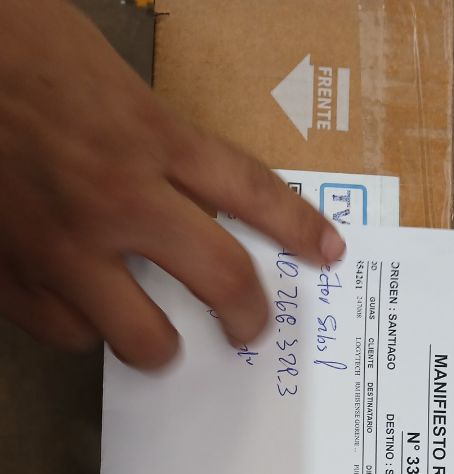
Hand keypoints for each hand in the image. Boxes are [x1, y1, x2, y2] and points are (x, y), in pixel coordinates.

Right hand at [0, 0, 343, 368]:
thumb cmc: (19, 52)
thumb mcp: (111, 82)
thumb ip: (157, 142)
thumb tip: (193, 204)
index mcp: (150, 135)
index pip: (251, 192)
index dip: (298, 229)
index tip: (325, 252)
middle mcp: (120, 197)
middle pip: (219, 279)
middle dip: (245, 317)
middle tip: (247, 330)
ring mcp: (67, 246)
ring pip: (143, 337)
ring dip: (157, 343)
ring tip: (155, 337)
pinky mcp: (17, 277)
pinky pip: (71, 334)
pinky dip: (83, 328)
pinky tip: (80, 307)